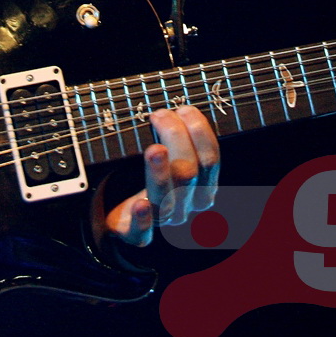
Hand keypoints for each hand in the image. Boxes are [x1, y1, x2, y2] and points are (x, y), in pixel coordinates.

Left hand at [103, 105, 219, 245]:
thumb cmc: (154, 176)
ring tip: (153, 148)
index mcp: (202, 187)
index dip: (199, 131)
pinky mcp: (136, 234)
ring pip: (167, 197)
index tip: (184, 108)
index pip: (210, 159)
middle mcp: (186, 205)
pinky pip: (143, 232)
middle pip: (188, 172)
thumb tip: (183, 102)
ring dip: (160, 172)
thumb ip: (182, 134)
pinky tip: (139, 204)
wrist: (125, 217)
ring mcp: (163, 220)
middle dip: (176, 138)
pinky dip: (142, 218)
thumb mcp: (175, 155)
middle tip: (159, 114)